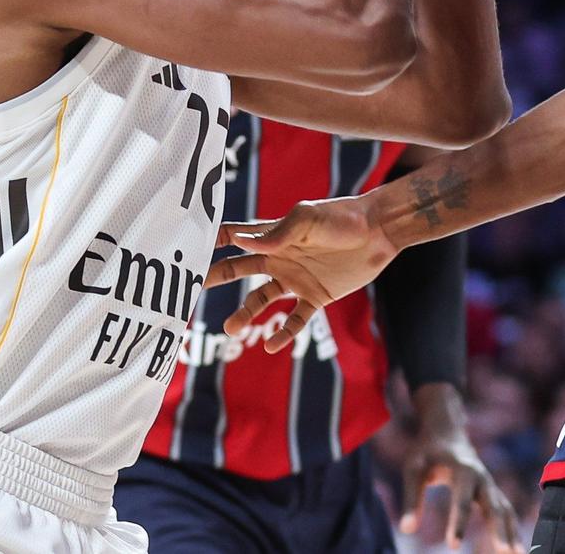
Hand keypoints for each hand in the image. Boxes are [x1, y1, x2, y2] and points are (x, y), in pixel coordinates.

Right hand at [205, 197, 399, 351]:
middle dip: (215, 278)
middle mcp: (280, 257)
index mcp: (274, 235)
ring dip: (245, 313)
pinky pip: (295, 319)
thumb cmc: (343, 218)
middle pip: (239, 270)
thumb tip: (243, 242)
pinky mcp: (316, 296)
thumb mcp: (309, 218)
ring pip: (262, 299)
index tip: (185, 249)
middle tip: (190, 291)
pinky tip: (271, 346)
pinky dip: (283, 333)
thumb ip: (279, 232)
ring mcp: (296, 278)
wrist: (379, 232)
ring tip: (230, 329)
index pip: (235, 236)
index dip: (212, 241)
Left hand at [401, 383, 521, 552]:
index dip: (458, 522)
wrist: (446, 431)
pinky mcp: (491, 492)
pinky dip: (513, 529)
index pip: (462, 499)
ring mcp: (489, 485)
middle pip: (494, 505)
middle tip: (504, 552)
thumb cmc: (428, 451)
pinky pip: (505, 512)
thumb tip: (407, 530)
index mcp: (462, 469)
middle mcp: (481, 477)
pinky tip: (517, 549)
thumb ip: (412, 499)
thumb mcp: (414, 469)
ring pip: (505, 510)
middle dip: (500, 529)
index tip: (453, 546)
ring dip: (512, 532)